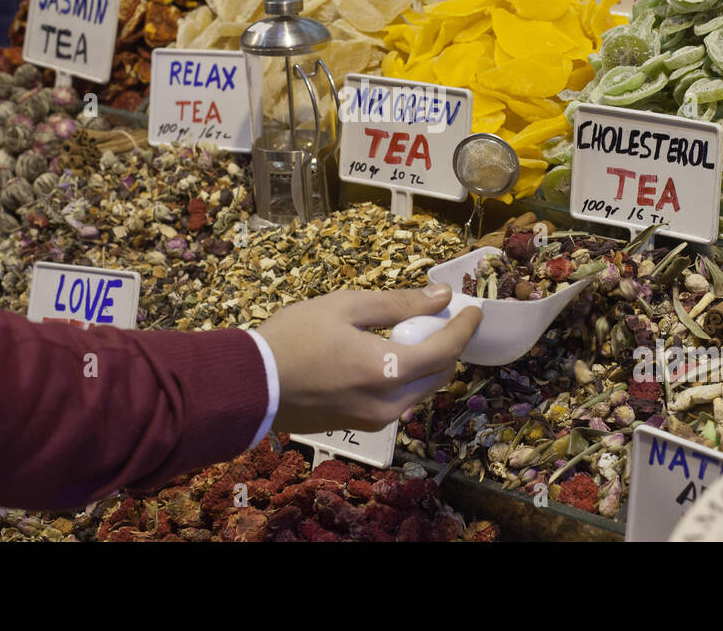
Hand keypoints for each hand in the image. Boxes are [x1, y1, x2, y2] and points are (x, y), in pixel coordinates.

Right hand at [256, 283, 480, 433]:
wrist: (250, 384)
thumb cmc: (294, 337)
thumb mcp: (346, 306)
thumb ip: (399, 303)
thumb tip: (441, 297)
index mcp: (388, 371)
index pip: (446, 351)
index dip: (464, 328)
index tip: (472, 309)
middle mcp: (389, 404)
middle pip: (438, 375)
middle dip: (447, 346)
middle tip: (440, 319)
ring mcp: (374, 420)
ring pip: (419, 391)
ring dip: (426, 364)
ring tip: (412, 335)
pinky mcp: (359, 425)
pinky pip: (397, 401)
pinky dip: (404, 378)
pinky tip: (387, 357)